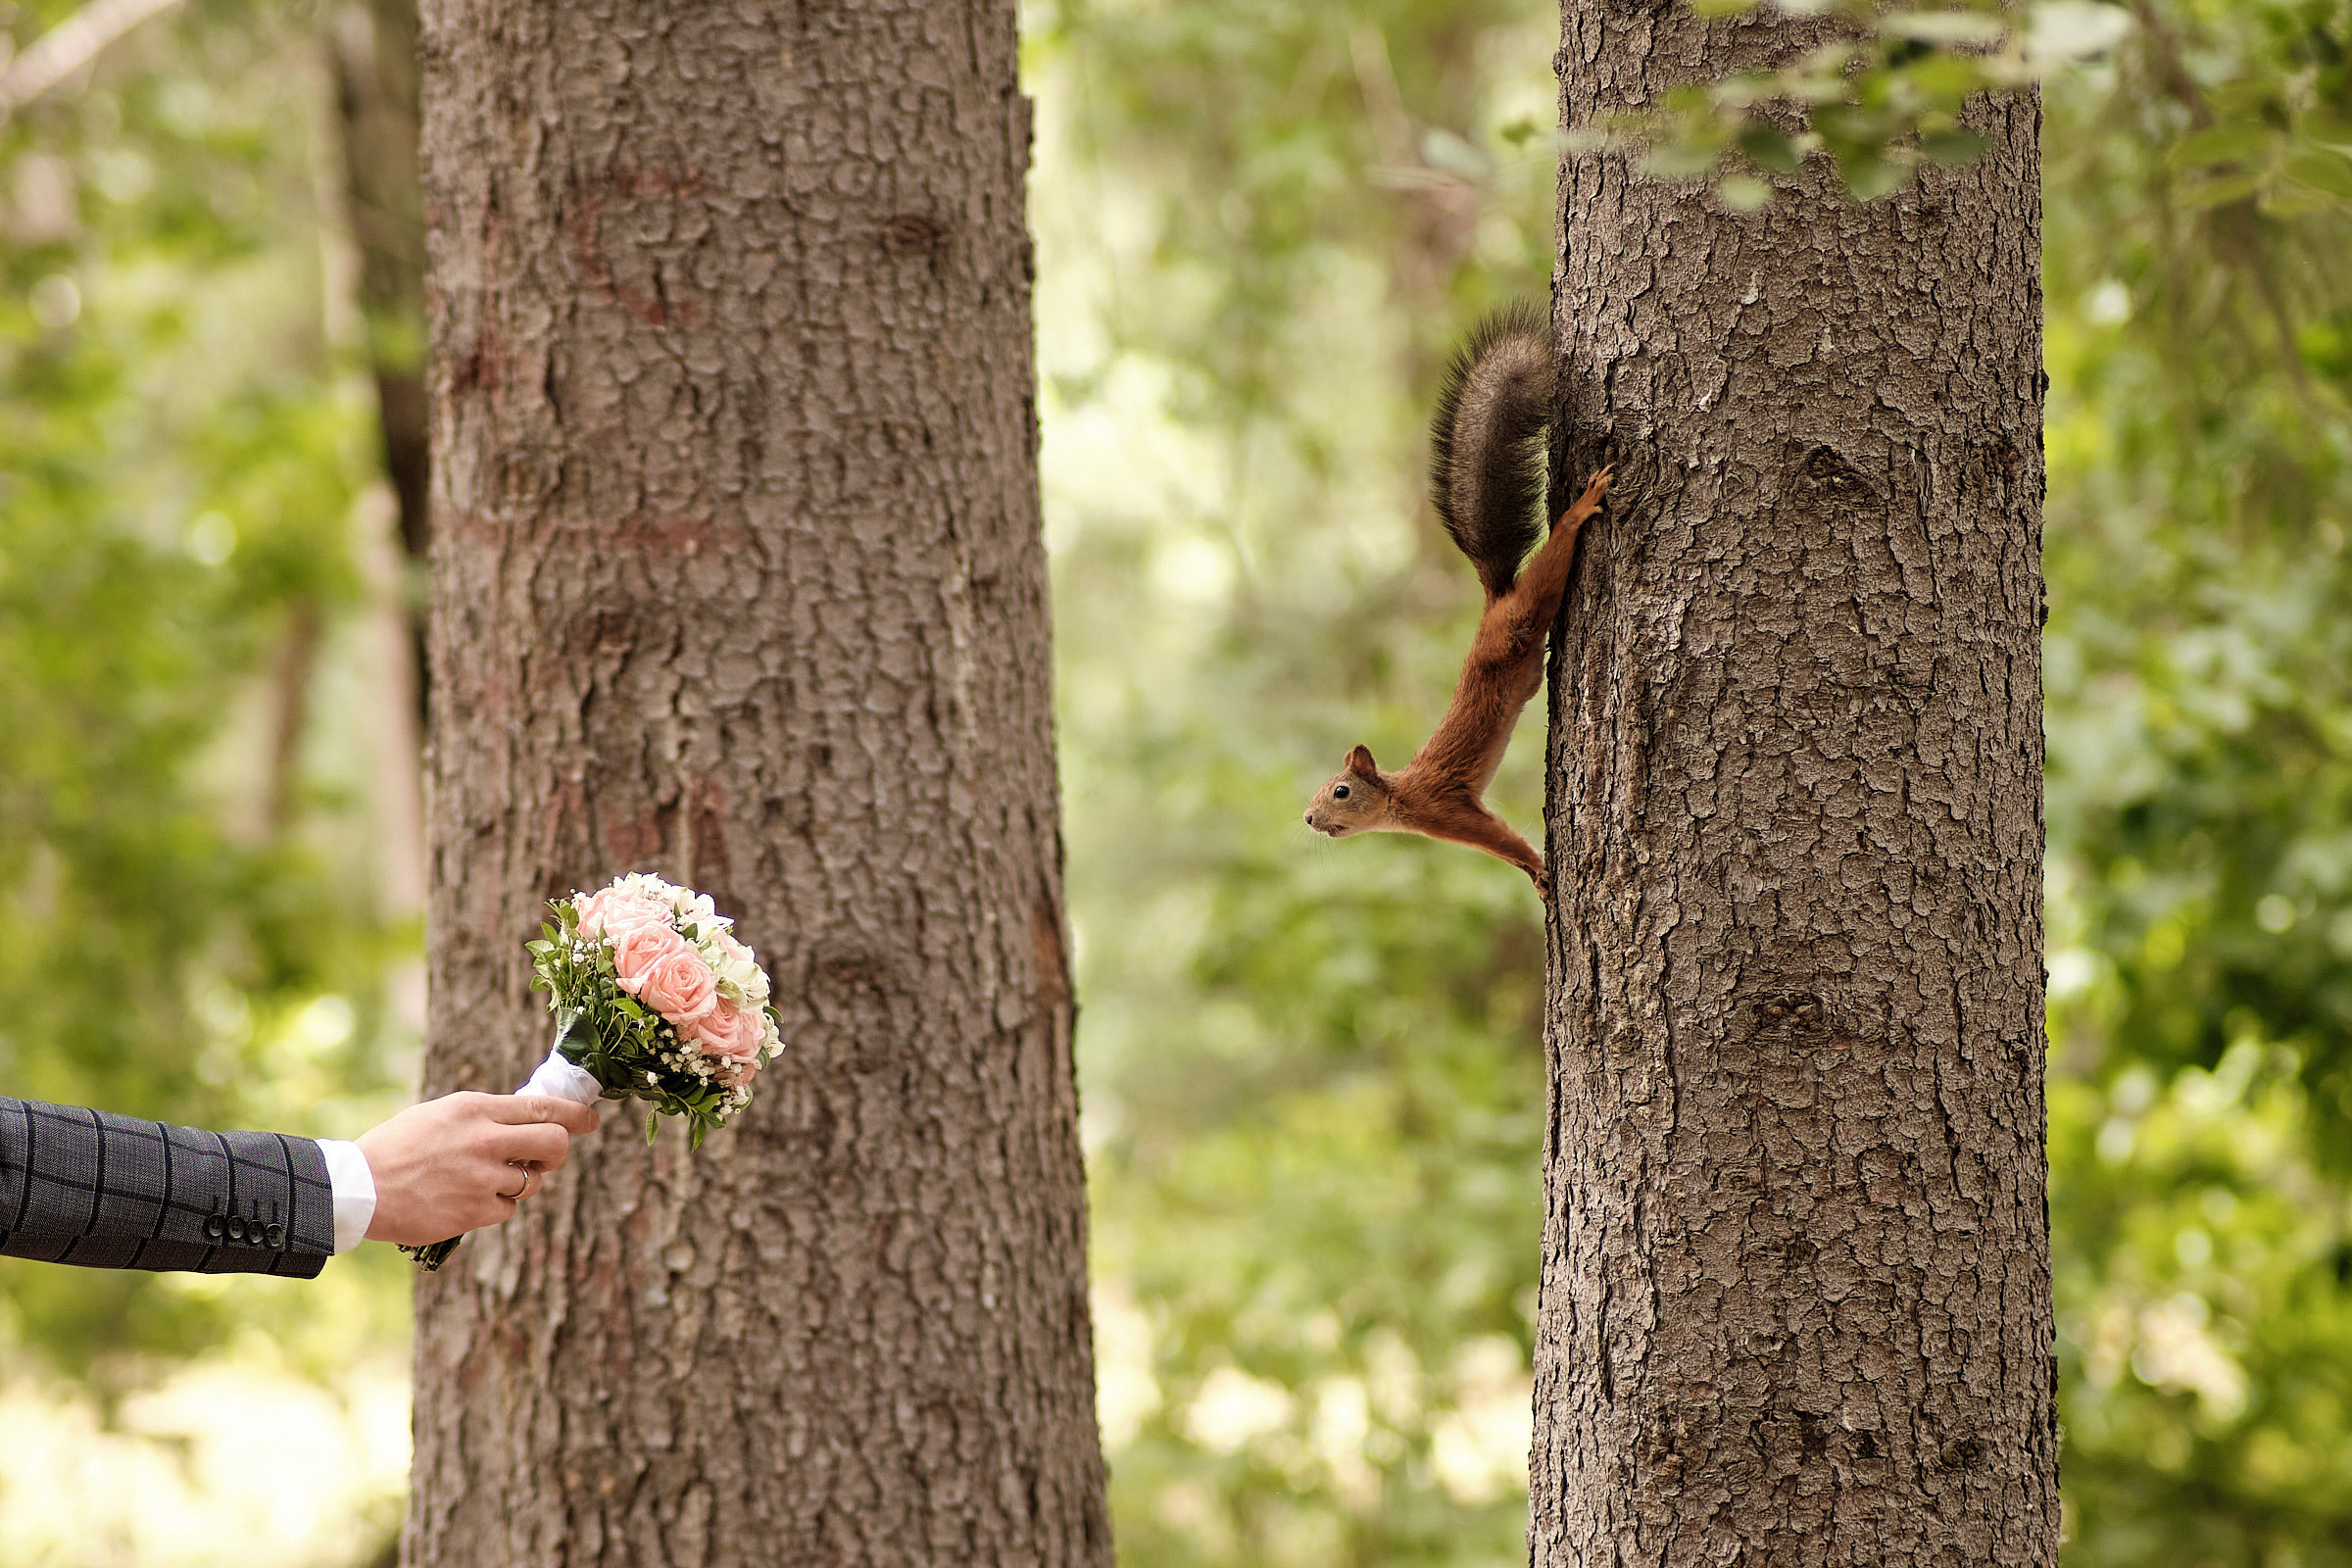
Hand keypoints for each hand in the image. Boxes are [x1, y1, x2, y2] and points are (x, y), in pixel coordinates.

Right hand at [357, 1091, 601, 1245]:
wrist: (359, 1187)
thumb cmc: (398, 1147)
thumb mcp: (442, 1114)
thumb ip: (485, 1116)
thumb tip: (528, 1120)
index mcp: (476, 1108)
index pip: (544, 1106)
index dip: (576, 1114)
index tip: (591, 1120)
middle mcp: (485, 1139)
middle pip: (555, 1143)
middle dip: (559, 1151)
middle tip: (546, 1158)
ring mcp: (482, 1177)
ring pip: (533, 1181)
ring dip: (519, 1182)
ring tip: (484, 1180)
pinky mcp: (475, 1211)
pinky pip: (509, 1209)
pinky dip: (496, 1207)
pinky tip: (467, 1200)